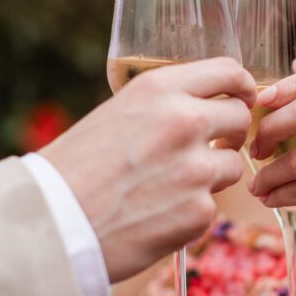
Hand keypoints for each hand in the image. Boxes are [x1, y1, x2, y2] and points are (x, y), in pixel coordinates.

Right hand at [42, 57, 255, 281]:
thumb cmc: (76, 169)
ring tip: (172, 186)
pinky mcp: (199, 211)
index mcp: (159, 90)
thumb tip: (205, 108)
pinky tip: (157, 215)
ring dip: (213, 175)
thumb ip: (163, 107)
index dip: (243, 87)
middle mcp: (184, 122)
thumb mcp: (117, 114)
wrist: (53, 222)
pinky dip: (191, 212)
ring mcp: (196, 168)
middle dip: (232, 133)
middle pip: (240, 117)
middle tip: (214, 146)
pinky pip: (212, 205)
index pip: (228, 73)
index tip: (243, 98)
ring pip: (233, 165)